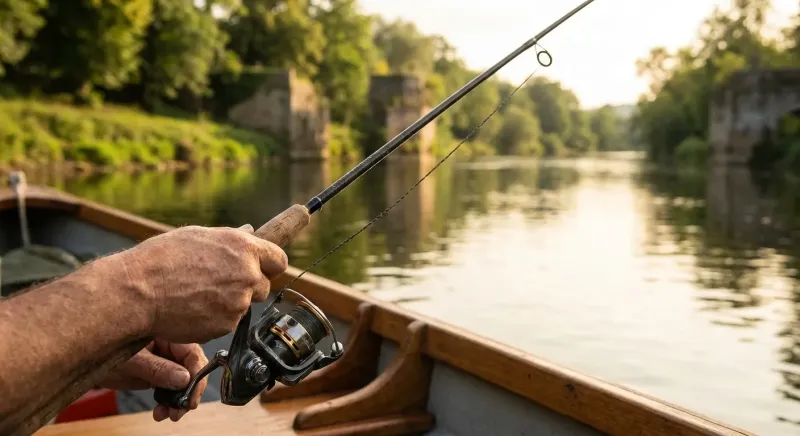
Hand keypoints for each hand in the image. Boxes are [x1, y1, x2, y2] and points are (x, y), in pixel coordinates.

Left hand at [100, 340, 207, 421]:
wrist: (80, 361)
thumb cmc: (99, 351)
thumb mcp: (130, 362)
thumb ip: (158, 369)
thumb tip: (184, 378)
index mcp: (165, 332)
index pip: (192, 352)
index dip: (196, 374)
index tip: (192, 395)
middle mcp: (168, 345)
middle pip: (191, 366)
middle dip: (189, 390)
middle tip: (182, 409)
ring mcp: (163, 358)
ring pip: (183, 380)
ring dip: (179, 399)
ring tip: (170, 414)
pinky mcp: (157, 371)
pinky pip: (170, 387)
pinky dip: (168, 401)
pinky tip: (161, 411)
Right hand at [119, 224, 287, 343]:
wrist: (139, 291)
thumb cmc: (162, 259)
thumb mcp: (198, 236)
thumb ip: (231, 238)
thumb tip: (251, 233)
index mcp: (244, 248)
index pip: (279, 259)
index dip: (269, 265)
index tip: (262, 269)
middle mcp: (247, 274)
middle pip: (265, 285)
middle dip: (249, 286)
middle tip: (219, 284)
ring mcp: (239, 302)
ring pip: (245, 305)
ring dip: (229, 303)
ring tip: (198, 295)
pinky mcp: (227, 325)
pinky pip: (228, 322)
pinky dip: (215, 318)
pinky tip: (193, 308)